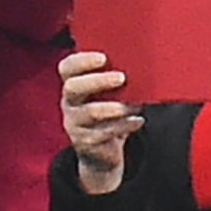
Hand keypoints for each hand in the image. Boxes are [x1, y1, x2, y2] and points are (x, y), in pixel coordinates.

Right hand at [59, 48, 138, 194]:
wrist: (101, 152)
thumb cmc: (110, 113)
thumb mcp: (109, 94)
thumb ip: (116, 79)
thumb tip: (143, 64)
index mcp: (73, 84)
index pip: (67, 67)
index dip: (82, 60)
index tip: (103, 58)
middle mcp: (69, 102)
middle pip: (73, 87)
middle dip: (98, 81)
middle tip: (121, 78)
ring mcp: (74, 123)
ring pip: (90, 112)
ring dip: (116, 107)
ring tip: (136, 105)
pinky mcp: (85, 141)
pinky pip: (103, 132)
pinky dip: (124, 125)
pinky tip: (137, 121)